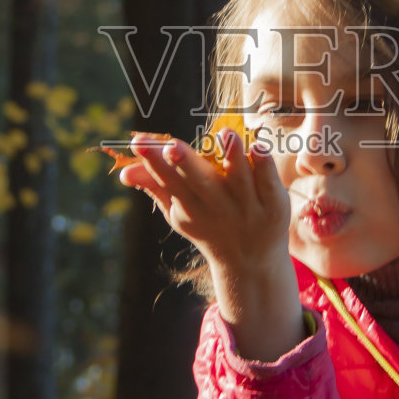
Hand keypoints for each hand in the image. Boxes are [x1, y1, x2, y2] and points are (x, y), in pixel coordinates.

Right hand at [118, 128, 304, 360]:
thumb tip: (123, 172)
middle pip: (200, 183)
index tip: (139, 141)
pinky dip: (264, 165)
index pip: (170, 182)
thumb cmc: (209, 227)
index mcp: (190, 209)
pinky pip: (269, 181)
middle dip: (185, 165)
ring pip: (239, 179)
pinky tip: (258, 146)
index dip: (154, 162)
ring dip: (232, 157)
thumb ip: (155, 187)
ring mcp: (248, 208)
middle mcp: (218, 208)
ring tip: (225, 135)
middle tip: (171, 146)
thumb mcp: (181, 213)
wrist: (252, 263)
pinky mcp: (274, 205)